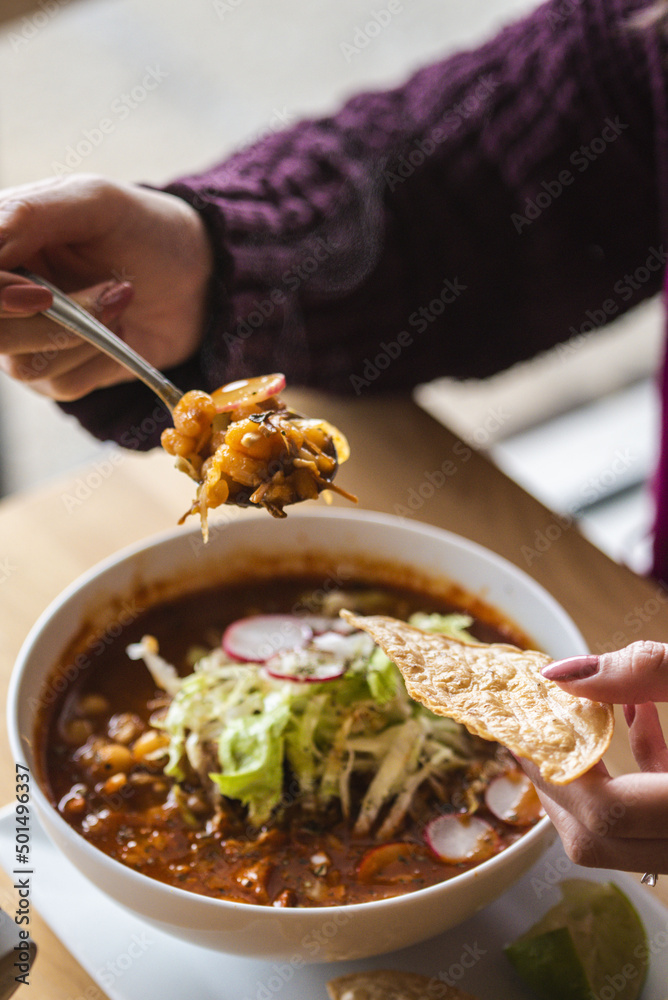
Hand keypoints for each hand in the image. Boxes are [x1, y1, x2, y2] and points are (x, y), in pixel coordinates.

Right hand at [0, 174, 212, 399]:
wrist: (199, 278)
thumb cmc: (143, 229)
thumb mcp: (93, 202)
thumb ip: (30, 215)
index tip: (40, 294)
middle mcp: (2, 295)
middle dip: (57, 319)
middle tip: (114, 289)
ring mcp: (25, 340)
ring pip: (24, 366)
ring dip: (87, 337)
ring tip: (124, 298)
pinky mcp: (59, 375)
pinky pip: (63, 385)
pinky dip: (101, 360)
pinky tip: (121, 330)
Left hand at [520, 641, 667, 873]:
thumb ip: (644, 672)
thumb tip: (560, 675)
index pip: (605, 812)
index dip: (554, 770)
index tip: (522, 731)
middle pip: (600, 836)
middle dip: (556, 781)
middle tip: (530, 731)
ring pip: (620, 835)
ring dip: (588, 779)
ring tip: (572, 722)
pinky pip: (654, 819)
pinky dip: (637, 775)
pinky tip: (636, 714)